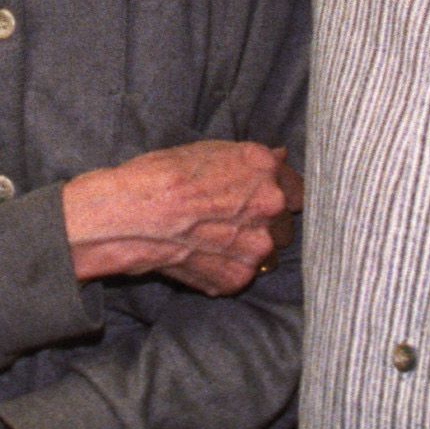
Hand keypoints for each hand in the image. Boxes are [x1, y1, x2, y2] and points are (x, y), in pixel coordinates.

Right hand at [59, 141, 300, 293]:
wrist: (132, 216)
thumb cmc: (160, 176)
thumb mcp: (206, 151)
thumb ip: (249, 160)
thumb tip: (279, 158)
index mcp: (264, 170)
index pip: (297, 187)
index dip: (280, 194)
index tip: (265, 200)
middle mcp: (270, 207)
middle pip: (285, 222)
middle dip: (264, 223)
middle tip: (229, 221)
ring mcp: (257, 246)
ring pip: (267, 251)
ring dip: (249, 248)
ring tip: (213, 241)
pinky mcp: (239, 277)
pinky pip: (242, 274)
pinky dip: (226, 269)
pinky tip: (201, 256)